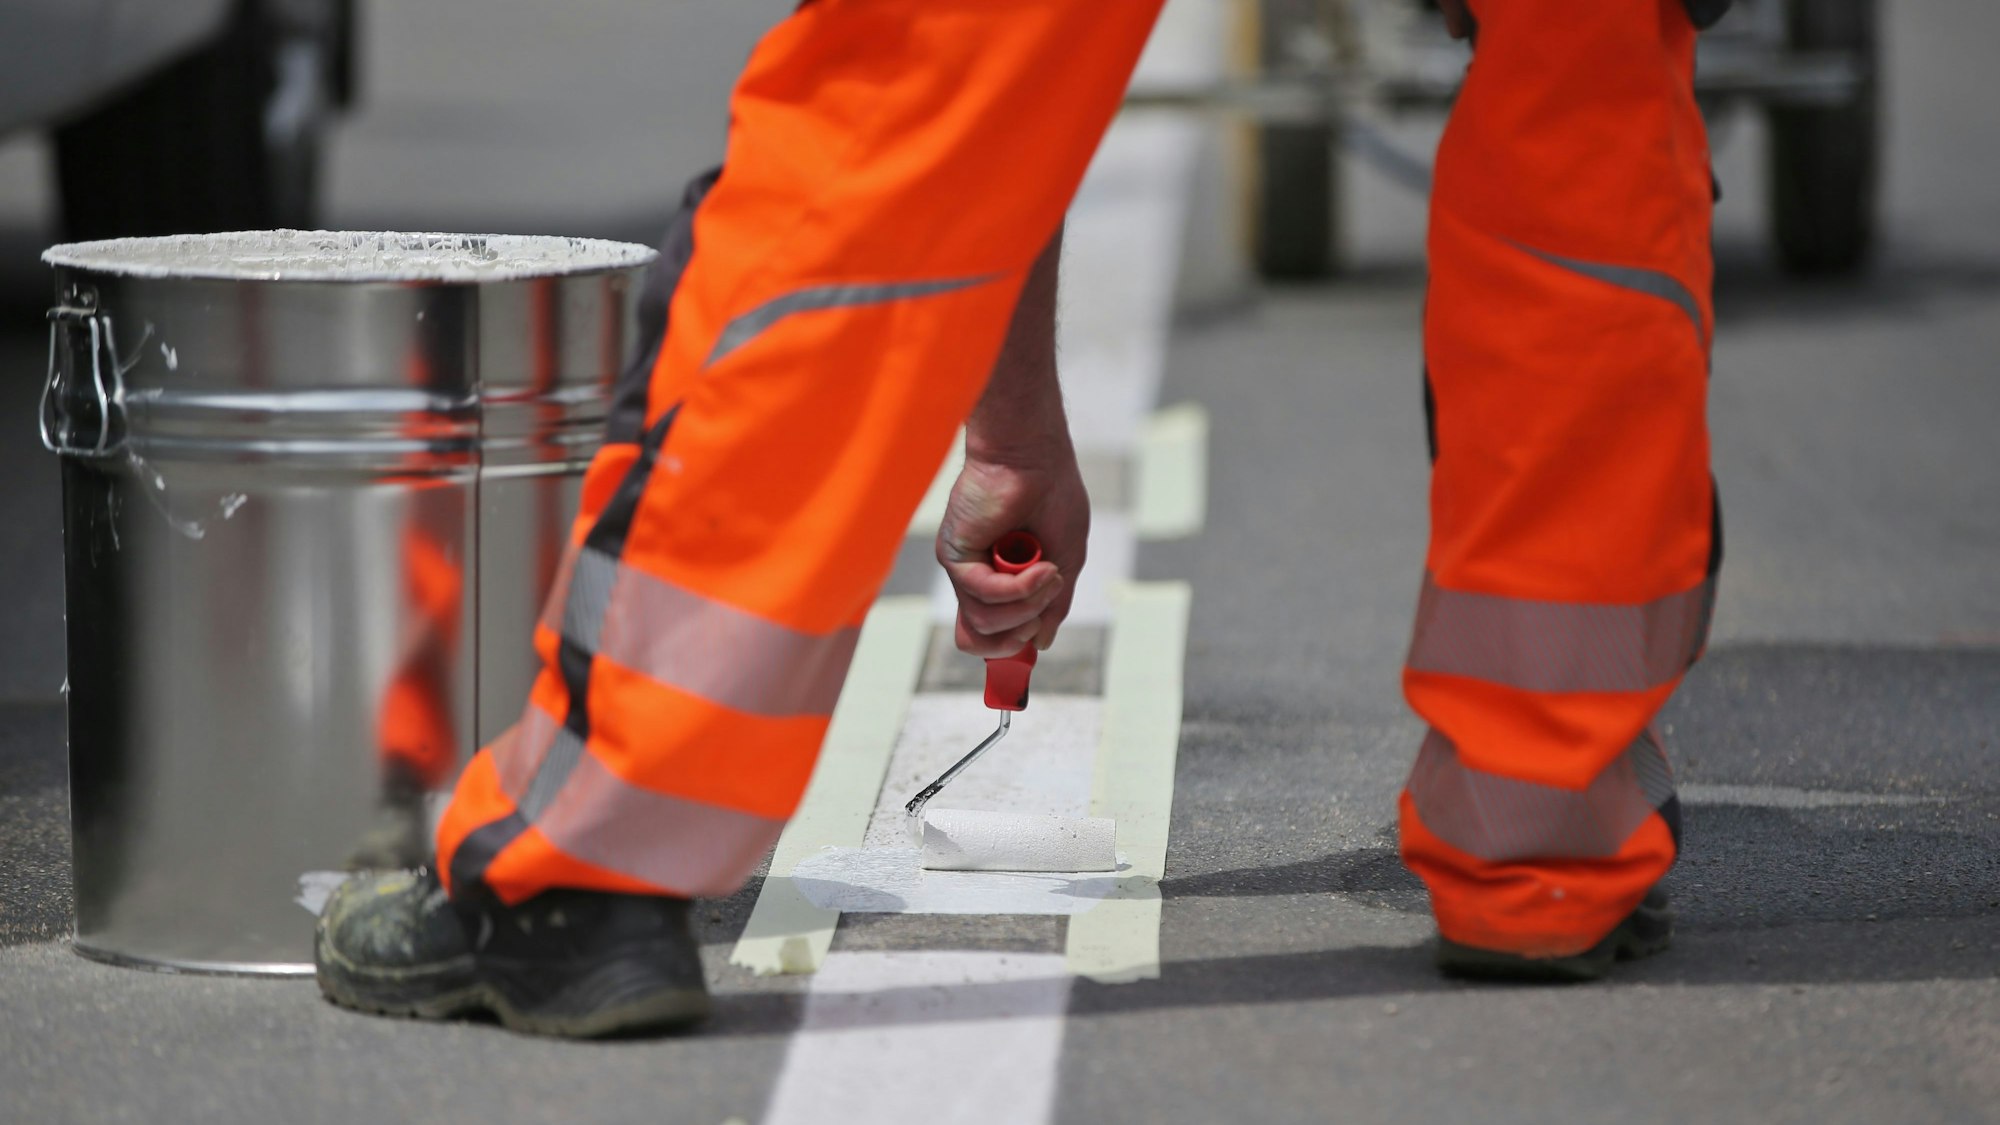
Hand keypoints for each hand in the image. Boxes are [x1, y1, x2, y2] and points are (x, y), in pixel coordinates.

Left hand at [935, 444, 1088, 657]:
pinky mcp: (956, 554)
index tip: (1035, 634)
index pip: (990, 635)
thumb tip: (1041, 643)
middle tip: (1046, 603)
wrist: (1034, 456)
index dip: (1011, 647)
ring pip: (984, 622)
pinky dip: (1017, 588)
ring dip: (1027, 605)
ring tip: (1049, 573)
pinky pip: (982, 593)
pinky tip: (1041, 568)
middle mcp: (977, 579)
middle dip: (1018, 635)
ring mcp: (965, 568)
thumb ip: (1053, 604)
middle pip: (980, 640)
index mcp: (1000, 582)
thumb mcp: (1065, 559)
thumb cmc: (1052, 497)